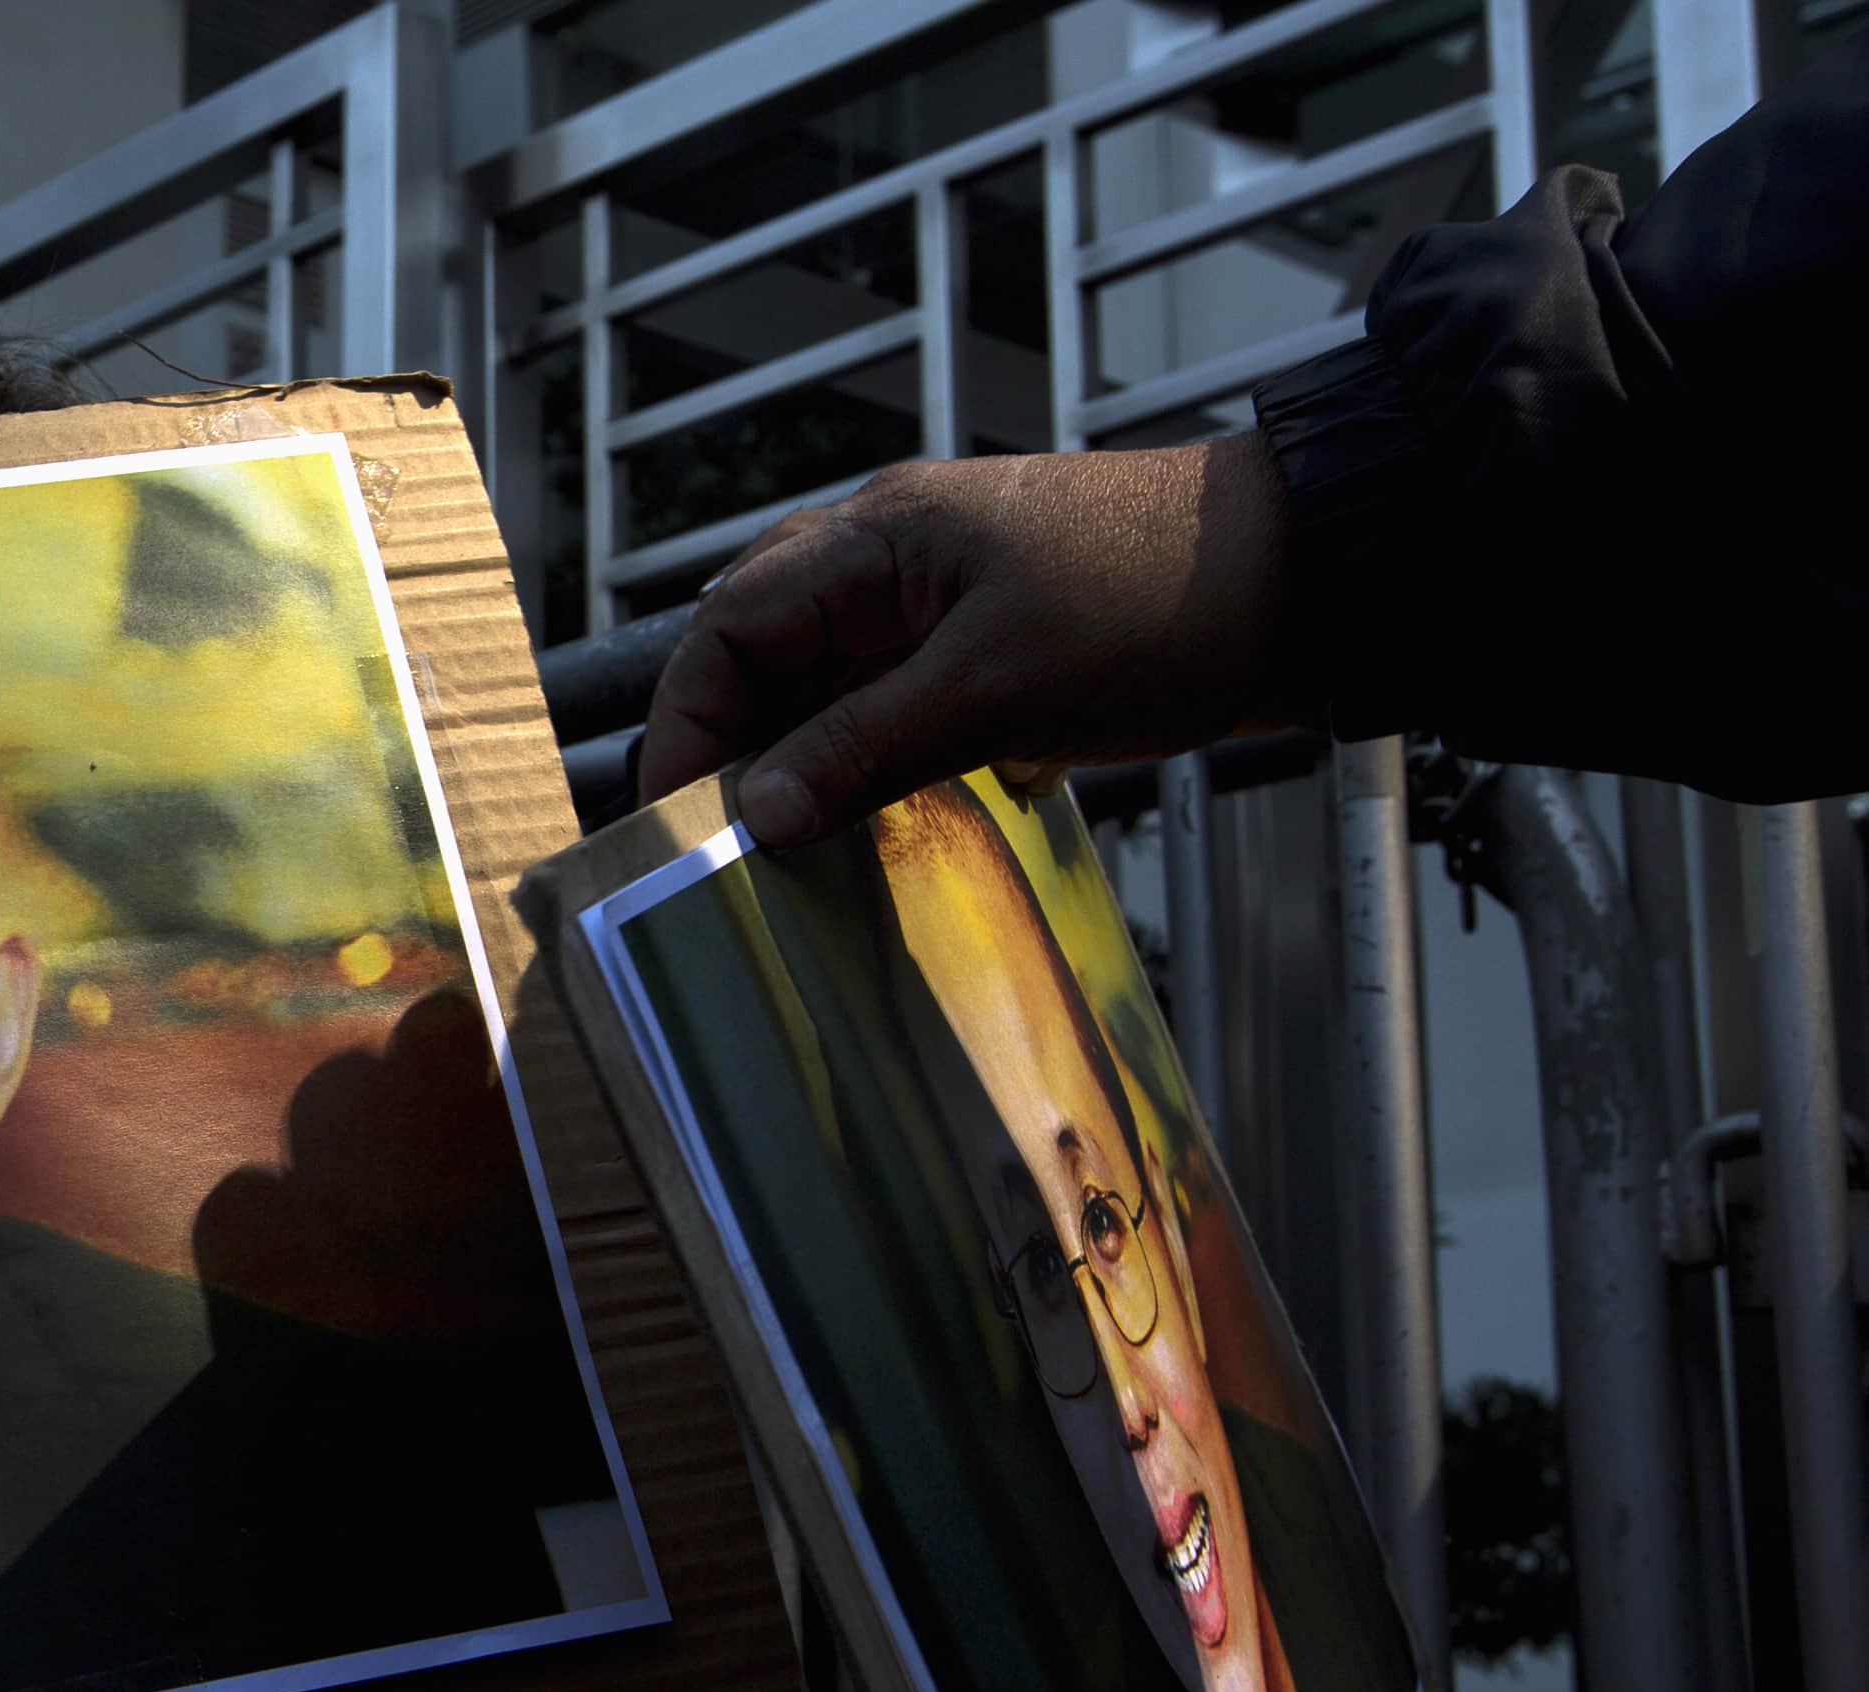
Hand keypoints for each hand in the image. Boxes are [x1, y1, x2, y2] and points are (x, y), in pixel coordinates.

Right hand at [636, 433, 1298, 846]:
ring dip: (804, 760)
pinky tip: (875, 825)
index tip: (675, 818)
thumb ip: (863, 748)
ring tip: (786, 850)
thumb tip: (756, 811)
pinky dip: (874, 763)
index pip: (730, 627)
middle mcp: (897, 560)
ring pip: (832, 683)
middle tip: (715, 842)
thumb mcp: (995, 688)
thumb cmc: (1158, 603)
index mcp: (878, 540)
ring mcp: (951, 601)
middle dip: (730, 743)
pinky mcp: (1002, 646)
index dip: (687, 722)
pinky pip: (900, 705)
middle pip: (767, 650)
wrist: (1317, 575)